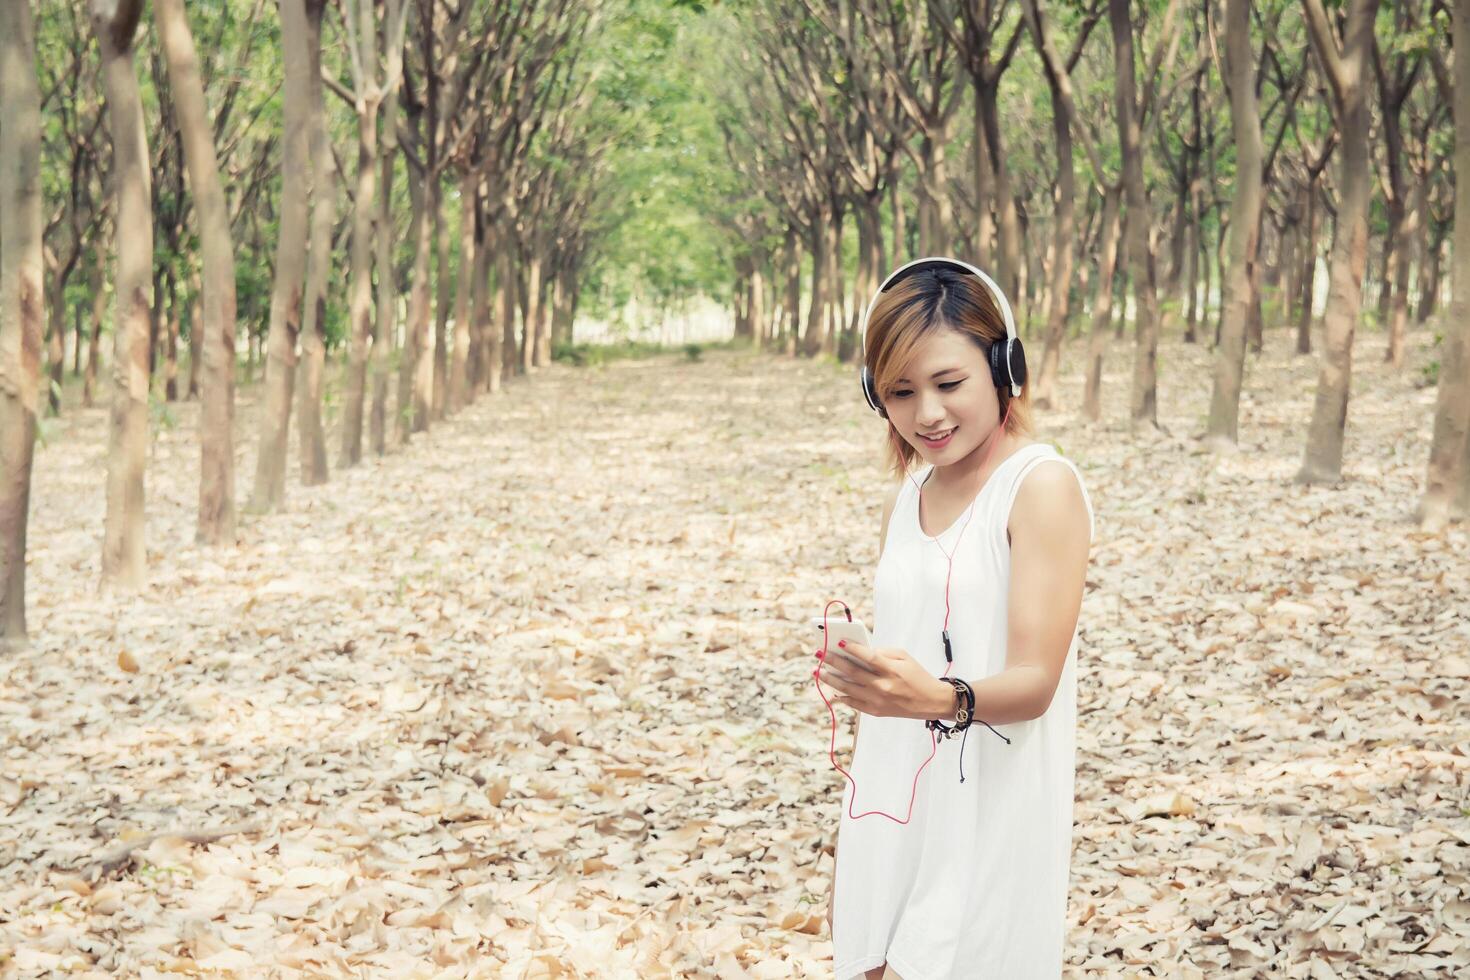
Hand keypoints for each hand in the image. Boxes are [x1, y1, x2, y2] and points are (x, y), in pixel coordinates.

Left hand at [813, 639, 951, 719]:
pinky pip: (854, 703)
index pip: (868, 657)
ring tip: (818, 671)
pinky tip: (833, 690)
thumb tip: (861, 652)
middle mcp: (883, 685)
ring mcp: (878, 700)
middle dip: (833, 661)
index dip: (852, 649)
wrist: (931, 702)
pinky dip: (842, 697)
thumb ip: (883, 652)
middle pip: (852, 672)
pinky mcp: (876, 711)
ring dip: (831, 679)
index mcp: (891, 669)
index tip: (838, 642)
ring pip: (848, 689)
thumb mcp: (905, 657)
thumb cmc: (918, 676)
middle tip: (819, 653)